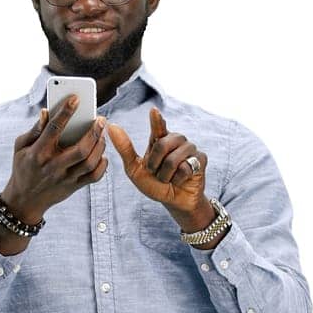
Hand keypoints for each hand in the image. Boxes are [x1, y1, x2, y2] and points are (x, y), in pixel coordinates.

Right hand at [0, 95, 108, 224]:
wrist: (25, 201)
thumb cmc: (23, 167)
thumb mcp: (20, 147)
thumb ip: (34, 130)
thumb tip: (46, 111)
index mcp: (38, 153)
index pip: (54, 129)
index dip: (65, 112)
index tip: (76, 99)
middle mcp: (53, 166)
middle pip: (81, 149)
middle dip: (94, 132)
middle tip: (101, 119)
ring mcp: (65, 179)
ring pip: (90, 162)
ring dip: (100, 146)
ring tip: (102, 133)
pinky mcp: (73, 188)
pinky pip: (94, 177)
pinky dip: (102, 165)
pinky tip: (102, 153)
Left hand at [106, 108, 211, 225]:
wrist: (172, 201)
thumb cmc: (155, 184)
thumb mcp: (135, 169)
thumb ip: (125, 149)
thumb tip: (111, 126)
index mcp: (160, 140)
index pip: (158, 126)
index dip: (156, 119)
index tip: (153, 111)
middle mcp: (176, 140)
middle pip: (162, 144)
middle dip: (155, 164)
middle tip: (157, 173)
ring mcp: (190, 148)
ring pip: (174, 159)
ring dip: (166, 174)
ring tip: (169, 177)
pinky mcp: (201, 159)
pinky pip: (186, 168)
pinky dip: (179, 179)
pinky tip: (181, 180)